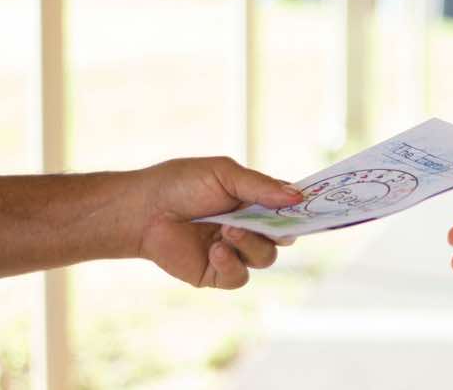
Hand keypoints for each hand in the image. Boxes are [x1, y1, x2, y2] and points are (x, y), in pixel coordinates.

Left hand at [136, 157, 301, 288]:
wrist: (142, 210)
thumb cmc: (180, 184)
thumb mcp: (224, 174)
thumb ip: (260, 186)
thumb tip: (297, 196)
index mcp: (254, 202)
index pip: (289, 209)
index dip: (302, 210)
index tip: (310, 208)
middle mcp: (248, 227)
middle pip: (284, 237)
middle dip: (279, 230)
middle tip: (267, 221)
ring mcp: (233, 251)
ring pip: (265, 258)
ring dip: (252, 244)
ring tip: (228, 230)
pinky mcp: (216, 273)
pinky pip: (240, 277)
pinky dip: (232, 264)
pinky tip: (215, 250)